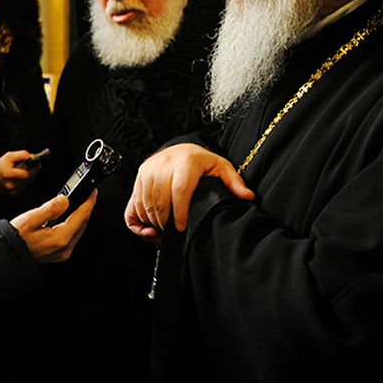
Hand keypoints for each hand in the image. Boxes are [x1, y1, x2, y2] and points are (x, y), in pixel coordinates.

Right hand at [0, 150, 36, 196]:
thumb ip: (22, 155)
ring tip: (23, 172)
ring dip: (29, 177)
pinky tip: (18, 178)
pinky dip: (24, 182)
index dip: (35, 169)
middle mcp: (10, 184)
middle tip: (33, 166)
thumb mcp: (8, 156)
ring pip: (28, 184)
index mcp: (8, 174)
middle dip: (34, 172)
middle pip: (30, 180)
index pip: (27, 174)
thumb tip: (33, 156)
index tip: (38, 164)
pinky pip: (24, 188)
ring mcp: (11, 191)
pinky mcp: (13, 195)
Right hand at [10, 190, 95, 263]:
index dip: (89, 202)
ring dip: (80, 217)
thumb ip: (50, 208)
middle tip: (87, 195)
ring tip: (79, 203)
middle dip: (86, 208)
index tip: (92, 192)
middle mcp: (64, 248)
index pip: (82, 216)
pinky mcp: (58, 254)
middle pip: (83, 224)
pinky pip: (72, 237)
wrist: (8, 256)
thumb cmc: (15, 240)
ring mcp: (62, 253)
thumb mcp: (30, 219)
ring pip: (78, 231)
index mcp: (60, 239)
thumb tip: (64, 200)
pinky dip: (73, 225)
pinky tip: (68, 218)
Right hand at [124, 143, 252, 240]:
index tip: (181, 228)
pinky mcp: (140, 174)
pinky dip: (141, 217)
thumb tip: (247, 196)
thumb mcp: (221, 168)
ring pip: (146, 202)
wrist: (180, 148)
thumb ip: (234, 182)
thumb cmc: (201, 161)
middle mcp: (164, 163)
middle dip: (165, 222)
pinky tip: (150, 225)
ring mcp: (149, 169)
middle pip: (160, 200)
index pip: (179, 190)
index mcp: (186, 162)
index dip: (179, 212)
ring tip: (164, 231)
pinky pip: (135, 200)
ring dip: (153, 221)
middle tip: (173, 234)